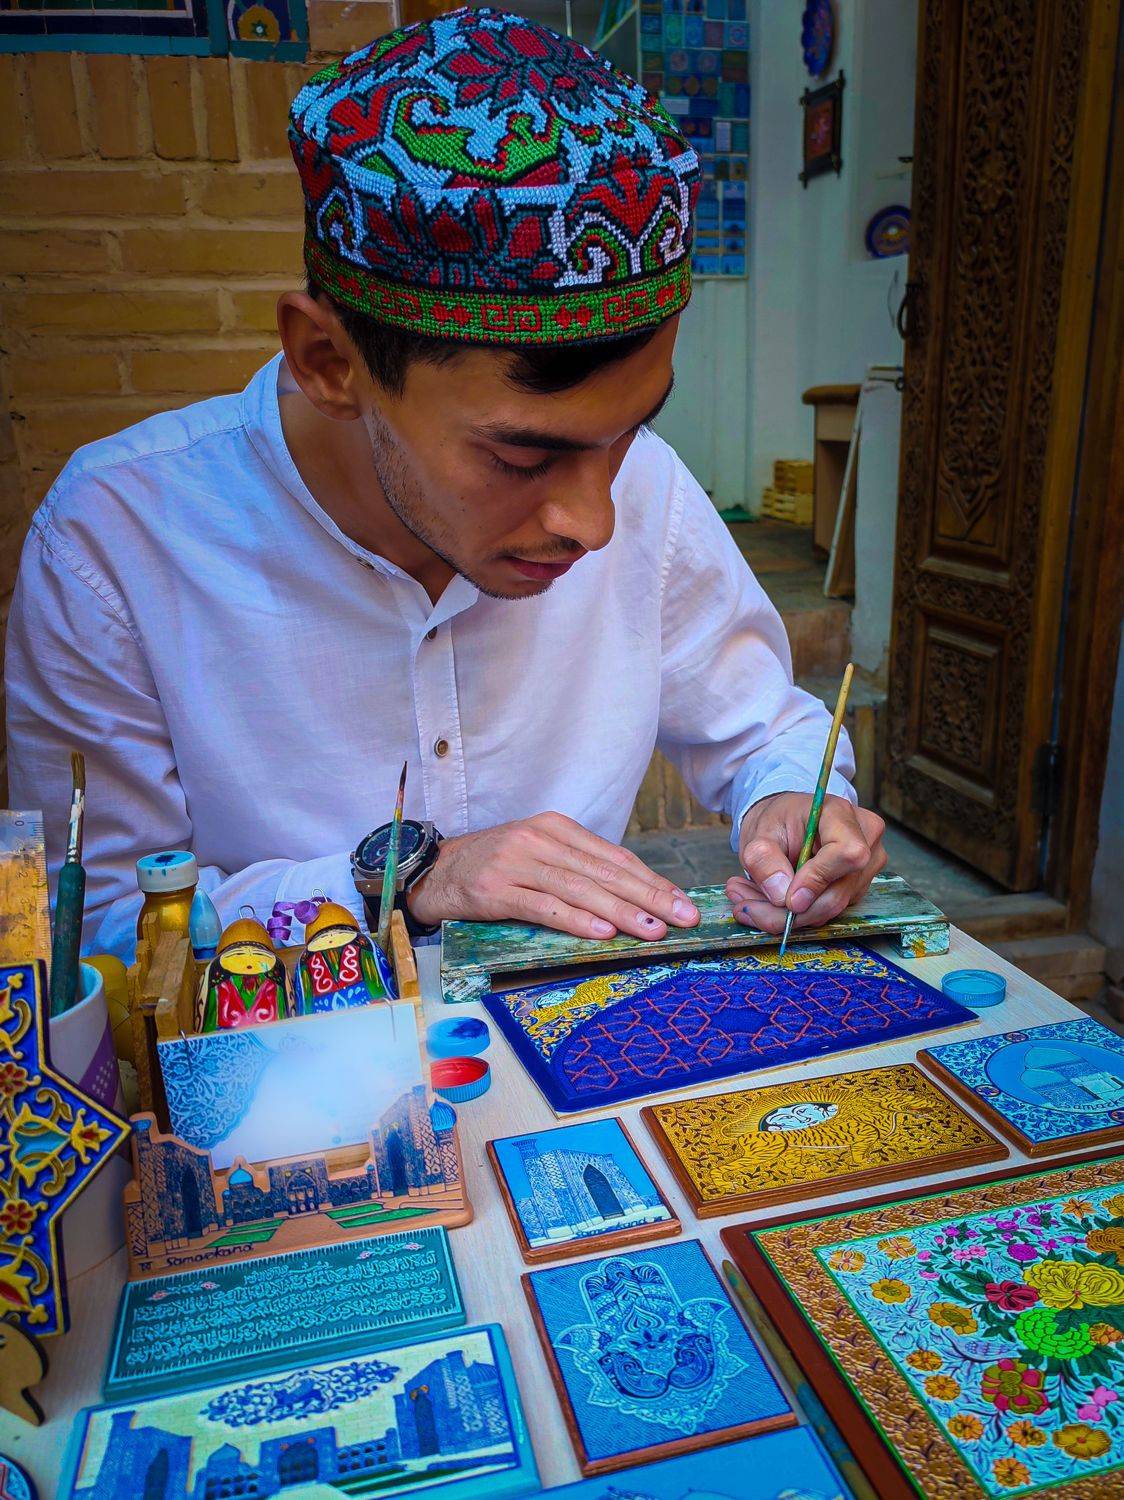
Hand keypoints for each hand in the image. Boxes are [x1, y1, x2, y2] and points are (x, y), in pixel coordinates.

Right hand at [407, 812, 699, 940]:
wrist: (433, 871)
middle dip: (649, 897)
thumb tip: (635, 894)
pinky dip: (574, 919)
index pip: (614, 857)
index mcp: (554, 827)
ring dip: (621, 912)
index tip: (682, 903)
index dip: (651, 881)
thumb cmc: (494, 867)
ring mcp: (515, 863)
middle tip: (683, 918)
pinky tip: (601, 931)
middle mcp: (538, 839)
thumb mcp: (538, 855)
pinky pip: (542, 906)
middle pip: (604, 872)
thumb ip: (579, 868)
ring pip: (579, 889)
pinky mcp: (494, 889)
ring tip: (652, 930)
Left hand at [726, 792, 885, 934]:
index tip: (787, 898)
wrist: (786, 821)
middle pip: (837, 893)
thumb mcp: (760, 832)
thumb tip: (782, 897)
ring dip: (785, 915)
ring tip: (746, 901)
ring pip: (831, 908)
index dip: (818, 880)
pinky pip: (828, 912)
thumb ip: (765, 860)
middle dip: (789, 911)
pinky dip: (794, 914)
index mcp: (841, 814)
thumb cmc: (777, 820)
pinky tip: (766, 902)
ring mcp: (866, 867)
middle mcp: (865, 841)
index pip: (847, 853)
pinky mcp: (857, 888)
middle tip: (744, 907)